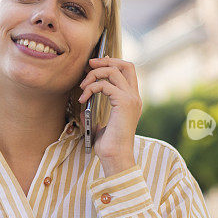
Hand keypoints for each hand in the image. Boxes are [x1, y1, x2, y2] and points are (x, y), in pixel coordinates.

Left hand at [78, 56, 141, 175]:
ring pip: (113, 71)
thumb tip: (87, 98)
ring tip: (82, 87)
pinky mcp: (124, 102)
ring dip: (94, 75)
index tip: (95, 66)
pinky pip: (104, 85)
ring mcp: (131, 98)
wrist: (115, 156)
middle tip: (89, 66)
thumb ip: (100, 108)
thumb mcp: (103, 121)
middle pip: (125, 65)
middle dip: (105, 61)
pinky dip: (91, 88)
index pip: (128, 71)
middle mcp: (135, 97)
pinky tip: (83, 98)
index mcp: (132, 100)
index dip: (112, 63)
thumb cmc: (108, 144)